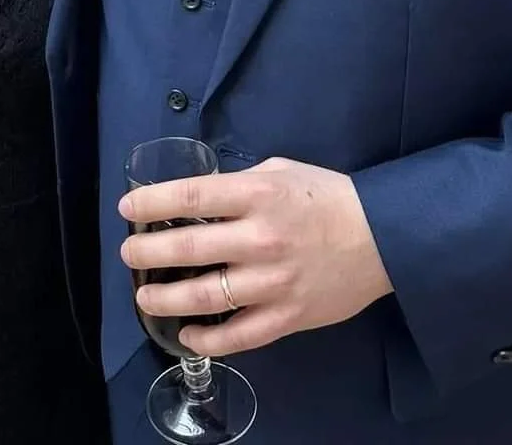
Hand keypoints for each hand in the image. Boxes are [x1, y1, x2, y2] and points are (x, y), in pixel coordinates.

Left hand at [119, 158, 392, 357]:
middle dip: (148, 251)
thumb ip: (239, 184)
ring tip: (144, 295)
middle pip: (188, 247)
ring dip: (166, 298)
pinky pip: (239, 336)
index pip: (191, 196)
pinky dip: (208, 340)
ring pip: (205, 295)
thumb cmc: (326, 196)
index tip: (127, 207)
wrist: (383, 236)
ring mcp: (273, 282)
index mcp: (257, 195)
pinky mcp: (288, 316)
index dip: (152, 202)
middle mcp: (260, 238)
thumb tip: (200, 196)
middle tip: (128, 253)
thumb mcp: (279, 171)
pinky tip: (187, 334)